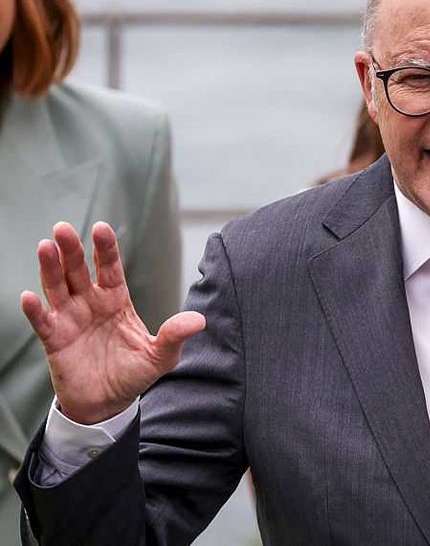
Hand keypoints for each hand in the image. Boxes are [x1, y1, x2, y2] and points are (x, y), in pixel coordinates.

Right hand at [20, 221, 203, 424]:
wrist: (108, 403)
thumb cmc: (133, 374)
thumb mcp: (160, 357)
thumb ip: (174, 336)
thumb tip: (199, 320)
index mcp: (116, 300)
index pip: (109, 268)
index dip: (105, 249)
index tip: (101, 228)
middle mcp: (90, 303)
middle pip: (78, 270)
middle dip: (71, 249)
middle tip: (62, 228)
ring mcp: (70, 319)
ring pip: (57, 287)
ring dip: (49, 268)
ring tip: (45, 247)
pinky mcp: (54, 340)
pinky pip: (42, 321)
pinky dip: (35, 310)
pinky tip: (29, 297)